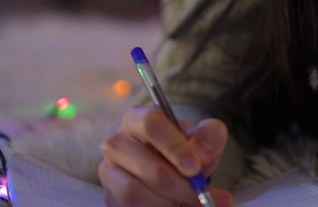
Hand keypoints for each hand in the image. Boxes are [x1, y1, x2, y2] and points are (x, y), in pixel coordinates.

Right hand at [99, 105, 233, 206]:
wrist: (169, 178)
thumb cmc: (182, 154)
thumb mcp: (201, 141)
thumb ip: (209, 136)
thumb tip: (203, 151)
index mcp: (138, 119)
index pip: (151, 124)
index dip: (175, 146)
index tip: (195, 168)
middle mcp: (117, 142)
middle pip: (149, 166)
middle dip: (182, 186)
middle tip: (204, 196)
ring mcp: (108, 170)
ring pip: (135, 192)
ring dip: (168, 201)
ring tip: (185, 201)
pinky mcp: (109, 195)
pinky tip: (170, 206)